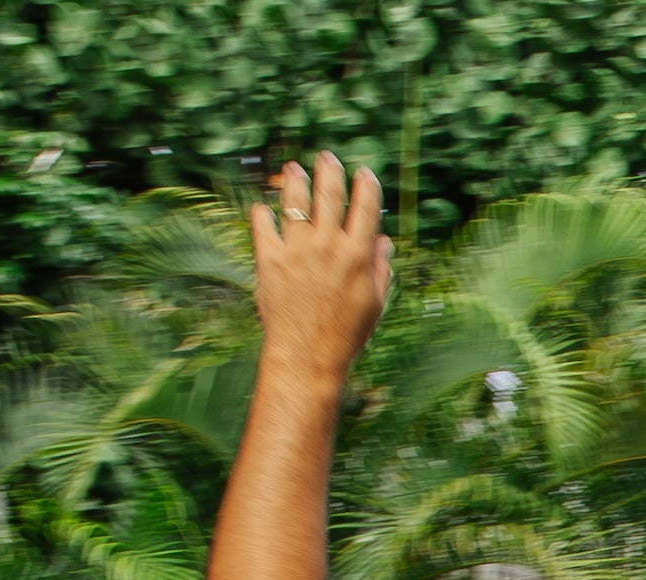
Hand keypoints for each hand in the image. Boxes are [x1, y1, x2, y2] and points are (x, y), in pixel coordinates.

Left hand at [250, 153, 392, 376]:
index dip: (366, 186)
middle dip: (329, 171)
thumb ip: (379, 268)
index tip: (364, 173)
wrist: (307, 356)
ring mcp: (296, 250)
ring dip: (294, 181)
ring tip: (293, 169)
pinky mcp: (268, 260)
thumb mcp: (374, 303)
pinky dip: (262, 215)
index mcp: (357, 255)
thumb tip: (383, 241)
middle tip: (326, 157)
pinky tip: (263, 210)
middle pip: (329, 195)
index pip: (365, 208)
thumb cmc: (346, 334)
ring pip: (294, 202)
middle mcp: (327, 246)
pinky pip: (262, 227)